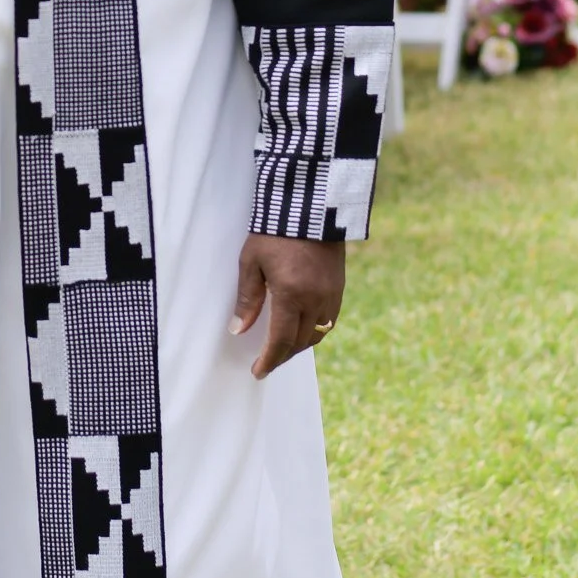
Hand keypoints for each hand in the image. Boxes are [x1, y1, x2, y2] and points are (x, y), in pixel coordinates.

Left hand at [229, 234, 346, 379]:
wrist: (310, 205)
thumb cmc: (274, 231)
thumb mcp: (252, 262)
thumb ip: (248, 298)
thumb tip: (238, 329)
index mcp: (291, 295)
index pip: (280, 341)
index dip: (269, 360)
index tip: (258, 372)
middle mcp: (315, 300)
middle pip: (299, 342)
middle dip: (282, 356)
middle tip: (266, 362)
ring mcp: (331, 294)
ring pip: (317, 334)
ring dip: (299, 345)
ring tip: (282, 348)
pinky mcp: (339, 286)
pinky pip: (329, 320)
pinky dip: (315, 331)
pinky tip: (302, 328)